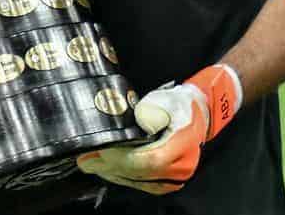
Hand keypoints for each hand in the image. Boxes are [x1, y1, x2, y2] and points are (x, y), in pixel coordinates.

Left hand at [77, 64, 241, 194]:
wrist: (198, 113)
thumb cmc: (179, 104)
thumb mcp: (163, 100)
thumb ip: (146, 112)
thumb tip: (128, 123)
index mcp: (182, 144)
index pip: (148, 159)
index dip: (122, 158)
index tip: (101, 150)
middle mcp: (181, 165)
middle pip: (140, 173)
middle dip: (109, 166)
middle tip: (86, 159)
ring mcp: (176, 176)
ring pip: (139, 181)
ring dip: (112, 173)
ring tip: (91, 163)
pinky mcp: (169, 180)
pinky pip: (143, 183)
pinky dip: (123, 177)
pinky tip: (108, 170)